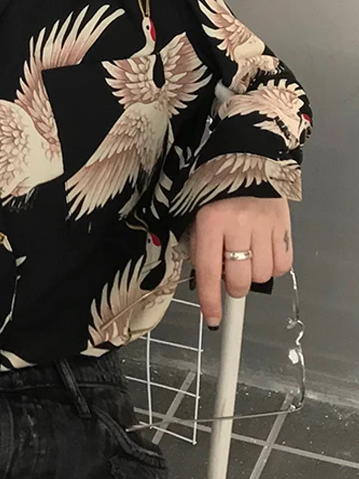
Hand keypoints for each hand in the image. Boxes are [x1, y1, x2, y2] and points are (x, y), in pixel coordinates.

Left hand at [189, 196, 292, 328]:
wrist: (244, 159)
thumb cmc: (212, 192)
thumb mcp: (194, 216)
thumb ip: (197, 247)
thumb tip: (205, 280)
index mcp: (210, 222)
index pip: (208, 271)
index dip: (210, 300)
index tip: (212, 319)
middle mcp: (238, 225)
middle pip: (239, 279)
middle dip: (232, 288)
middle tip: (228, 277)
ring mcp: (264, 225)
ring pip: (262, 274)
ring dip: (252, 276)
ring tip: (245, 259)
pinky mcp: (284, 224)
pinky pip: (283, 264)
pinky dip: (273, 267)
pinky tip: (262, 254)